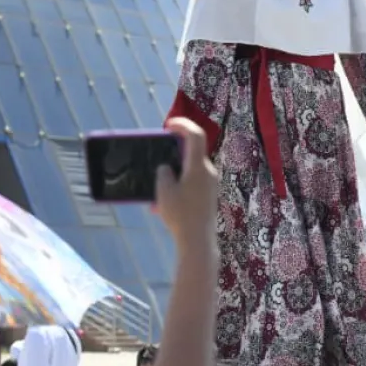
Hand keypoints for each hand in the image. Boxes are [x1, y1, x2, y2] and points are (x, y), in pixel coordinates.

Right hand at [156, 118, 218, 251]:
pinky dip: (176, 188)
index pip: (195, 136)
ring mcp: (210, 184)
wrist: (198, 240)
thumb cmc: (180, 214)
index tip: (168, 125)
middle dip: (172, 155)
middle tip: (156, 159)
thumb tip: (166, 168)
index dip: (183, 125)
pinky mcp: (208, 196)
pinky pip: (191, 184)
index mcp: (199, 166)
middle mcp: (208, 171)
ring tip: (154, 193)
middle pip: (191, 153)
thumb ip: (163, 173)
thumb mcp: (164, 191)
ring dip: (172, 176)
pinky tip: (160, 206)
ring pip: (188, 171)